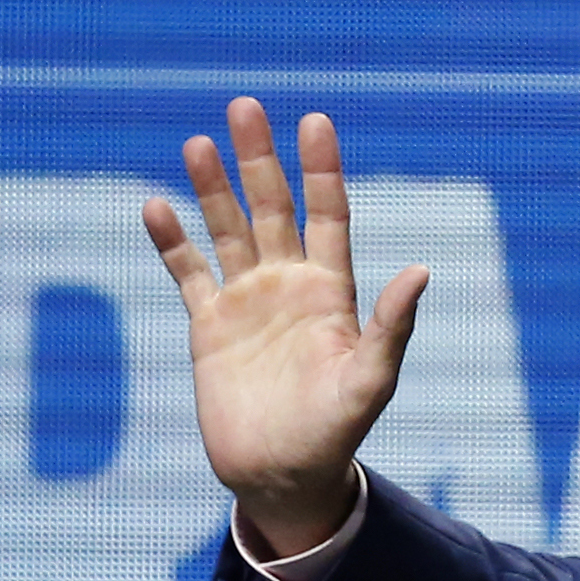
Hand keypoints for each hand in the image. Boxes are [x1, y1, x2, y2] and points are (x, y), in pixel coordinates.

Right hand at [143, 98, 425, 556]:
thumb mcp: (372, 378)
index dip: (322, 170)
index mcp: (332, 292)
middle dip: (260, 160)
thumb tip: (423, 271)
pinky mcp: (209, 327)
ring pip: (228, 230)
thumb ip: (392, 325)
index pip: (328, 215)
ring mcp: (247, 303)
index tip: (316, 121)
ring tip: (200, 142)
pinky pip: (188, 273)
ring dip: (213, 188)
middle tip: (246, 107)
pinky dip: (172, 242)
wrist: (285, 473)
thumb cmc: (337, 430)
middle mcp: (289, 286)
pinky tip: (156, 206)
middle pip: (274, 208)